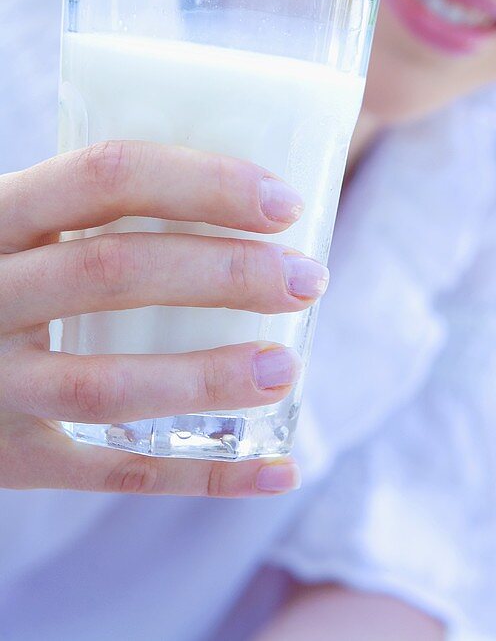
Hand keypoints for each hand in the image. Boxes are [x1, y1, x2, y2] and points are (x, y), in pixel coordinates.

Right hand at [0, 141, 327, 496]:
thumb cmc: (5, 272)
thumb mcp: (24, 225)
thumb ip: (97, 212)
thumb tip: (251, 198)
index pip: (105, 177)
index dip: (203, 183)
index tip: (284, 203)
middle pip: (112, 273)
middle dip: (224, 274)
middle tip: (308, 279)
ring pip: (104, 386)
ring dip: (209, 378)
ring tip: (288, 368)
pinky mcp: (9, 457)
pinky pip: (111, 475)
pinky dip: (203, 473)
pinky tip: (275, 467)